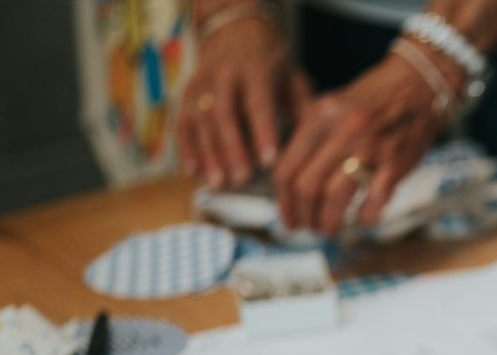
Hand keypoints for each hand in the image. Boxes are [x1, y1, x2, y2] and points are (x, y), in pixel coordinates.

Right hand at [176, 16, 309, 188]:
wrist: (235, 28)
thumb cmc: (272, 60)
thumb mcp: (293, 75)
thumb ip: (303, 108)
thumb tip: (315, 146)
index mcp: (256, 69)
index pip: (258, 104)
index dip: (262, 134)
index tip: (269, 162)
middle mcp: (224, 74)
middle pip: (223, 115)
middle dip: (232, 150)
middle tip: (242, 180)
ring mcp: (202, 82)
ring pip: (199, 120)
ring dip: (208, 154)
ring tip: (219, 183)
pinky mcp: (187, 91)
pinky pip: (181, 121)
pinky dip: (185, 147)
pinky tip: (193, 171)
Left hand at [272, 49, 452, 235]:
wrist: (419, 85)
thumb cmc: (373, 100)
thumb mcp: (332, 108)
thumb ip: (311, 139)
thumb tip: (292, 183)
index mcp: (319, 117)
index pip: (287, 169)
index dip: (284, 202)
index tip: (288, 218)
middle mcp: (341, 132)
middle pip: (307, 187)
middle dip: (304, 217)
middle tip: (308, 228)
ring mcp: (370, 148)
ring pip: (335, 196)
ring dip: (329, 222)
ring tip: (330, 229)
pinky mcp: (396, 163)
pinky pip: (374, 200)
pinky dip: (365, 217)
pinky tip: (362, 220)